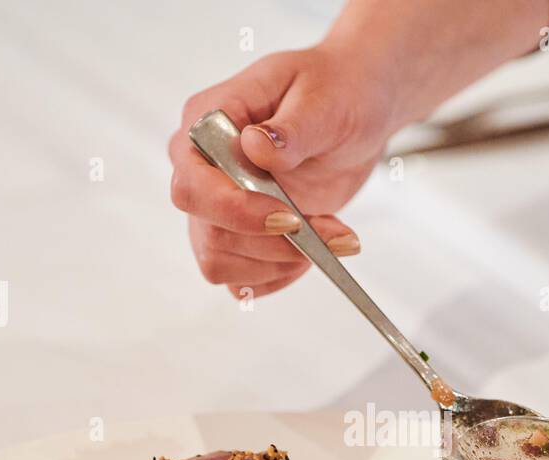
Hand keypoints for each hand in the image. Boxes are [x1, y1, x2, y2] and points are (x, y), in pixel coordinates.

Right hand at [168, 46, 395, 298]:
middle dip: (272, 245)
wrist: (356, 108)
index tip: (288, 217)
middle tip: (330, 232)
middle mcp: (203, 167)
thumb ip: (291, 127)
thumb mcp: (323, 99)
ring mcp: (218, 205)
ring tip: (333, 236)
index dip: (235, 211)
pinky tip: (316, 251)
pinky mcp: (240, 234)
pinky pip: (241, 279)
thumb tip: (256, 146)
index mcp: (208, 121)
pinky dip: (280, 275)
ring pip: (221, 263)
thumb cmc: (335, 90)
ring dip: (282, 262)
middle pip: (208, 234)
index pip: (192, 183)